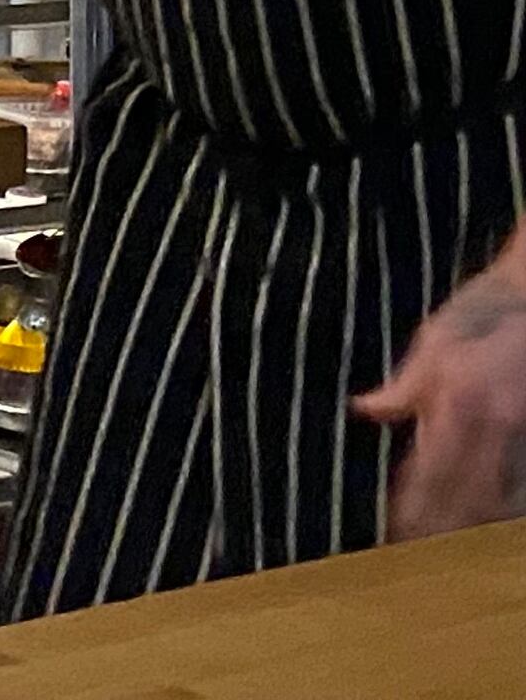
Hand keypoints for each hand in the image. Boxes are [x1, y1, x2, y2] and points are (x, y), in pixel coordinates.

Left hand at [358, 239, 525, 538]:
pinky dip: (506, 513)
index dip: (411, 513)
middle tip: (414, 564)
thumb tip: (365, 410)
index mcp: (457, 399)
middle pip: (464, 498)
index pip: (428, 474)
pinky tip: (489, 531)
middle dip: (439, 535)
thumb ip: (406, 385)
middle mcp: (494, 423)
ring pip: (500, 500)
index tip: (393, 542)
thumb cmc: (489, 310)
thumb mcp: (437, 338)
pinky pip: (523, 488)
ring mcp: (525, 435)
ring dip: (474, 532)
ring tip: (448, 562)